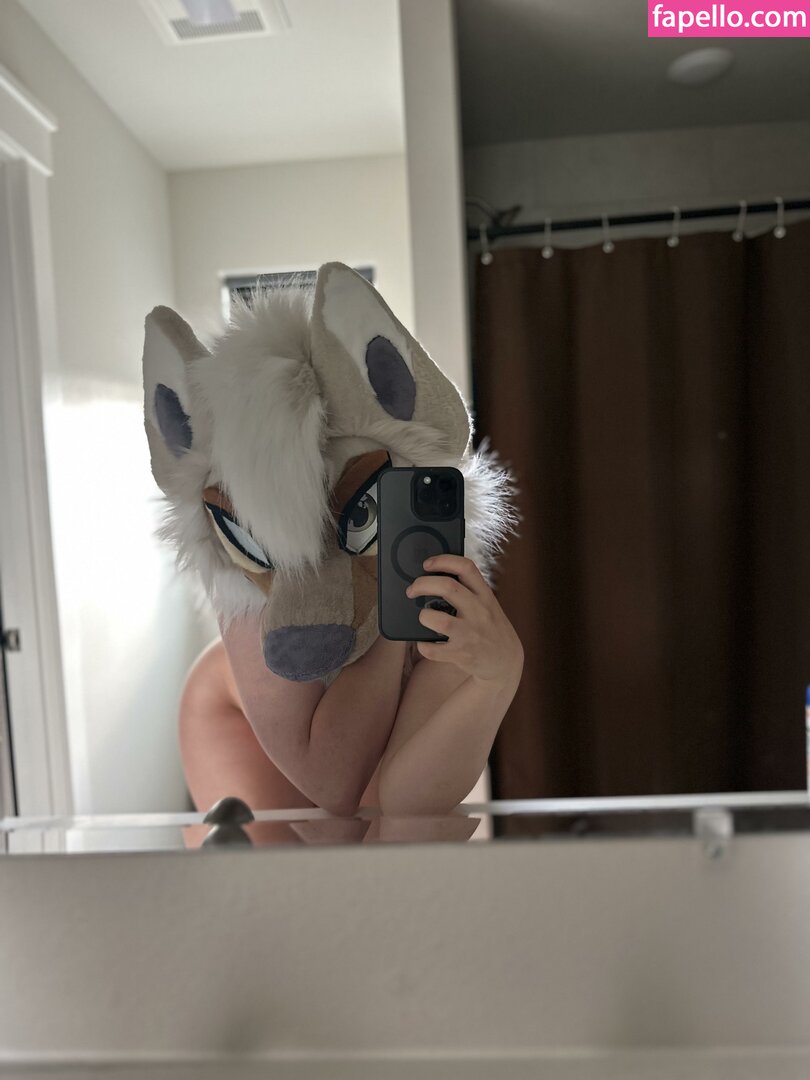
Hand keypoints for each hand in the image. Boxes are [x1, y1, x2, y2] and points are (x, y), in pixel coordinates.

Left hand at [405, 555, 523, 689]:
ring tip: (423, 617)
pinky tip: (424, 641)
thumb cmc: (491, 628)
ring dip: (423, 616)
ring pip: (437, 619)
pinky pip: (432, 649)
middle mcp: (479, 611)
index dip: (443, 561)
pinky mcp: (461, 654)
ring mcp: (470, 633)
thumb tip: (436, 578)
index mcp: (485, 595)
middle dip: (422, 584)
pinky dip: (423, 645)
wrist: (506, 661)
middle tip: (412, 590)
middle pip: (447, 587)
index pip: (466, 568)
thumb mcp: (488, 604)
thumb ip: (470, 591)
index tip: (427, 564)